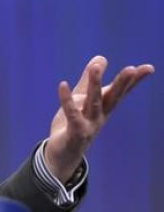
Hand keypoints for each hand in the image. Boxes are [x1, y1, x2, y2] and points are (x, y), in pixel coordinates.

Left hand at [45, 55, 154, 182]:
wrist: (63, 154)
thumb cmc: (74, 123)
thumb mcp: (81, 98)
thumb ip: (89, 79)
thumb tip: (101, 57)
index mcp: (104, 107)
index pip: (121, 91)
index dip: (134, 80)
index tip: (149, 68)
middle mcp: (100, 115)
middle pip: (113, 97)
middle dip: (122, 83)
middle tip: (132, 68)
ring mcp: (89, 124)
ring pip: (94, 102)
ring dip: (95, 85)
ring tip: (95, 67)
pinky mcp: (75, 132)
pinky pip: (71, 114)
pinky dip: (67, 100)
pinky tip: (63, 84)